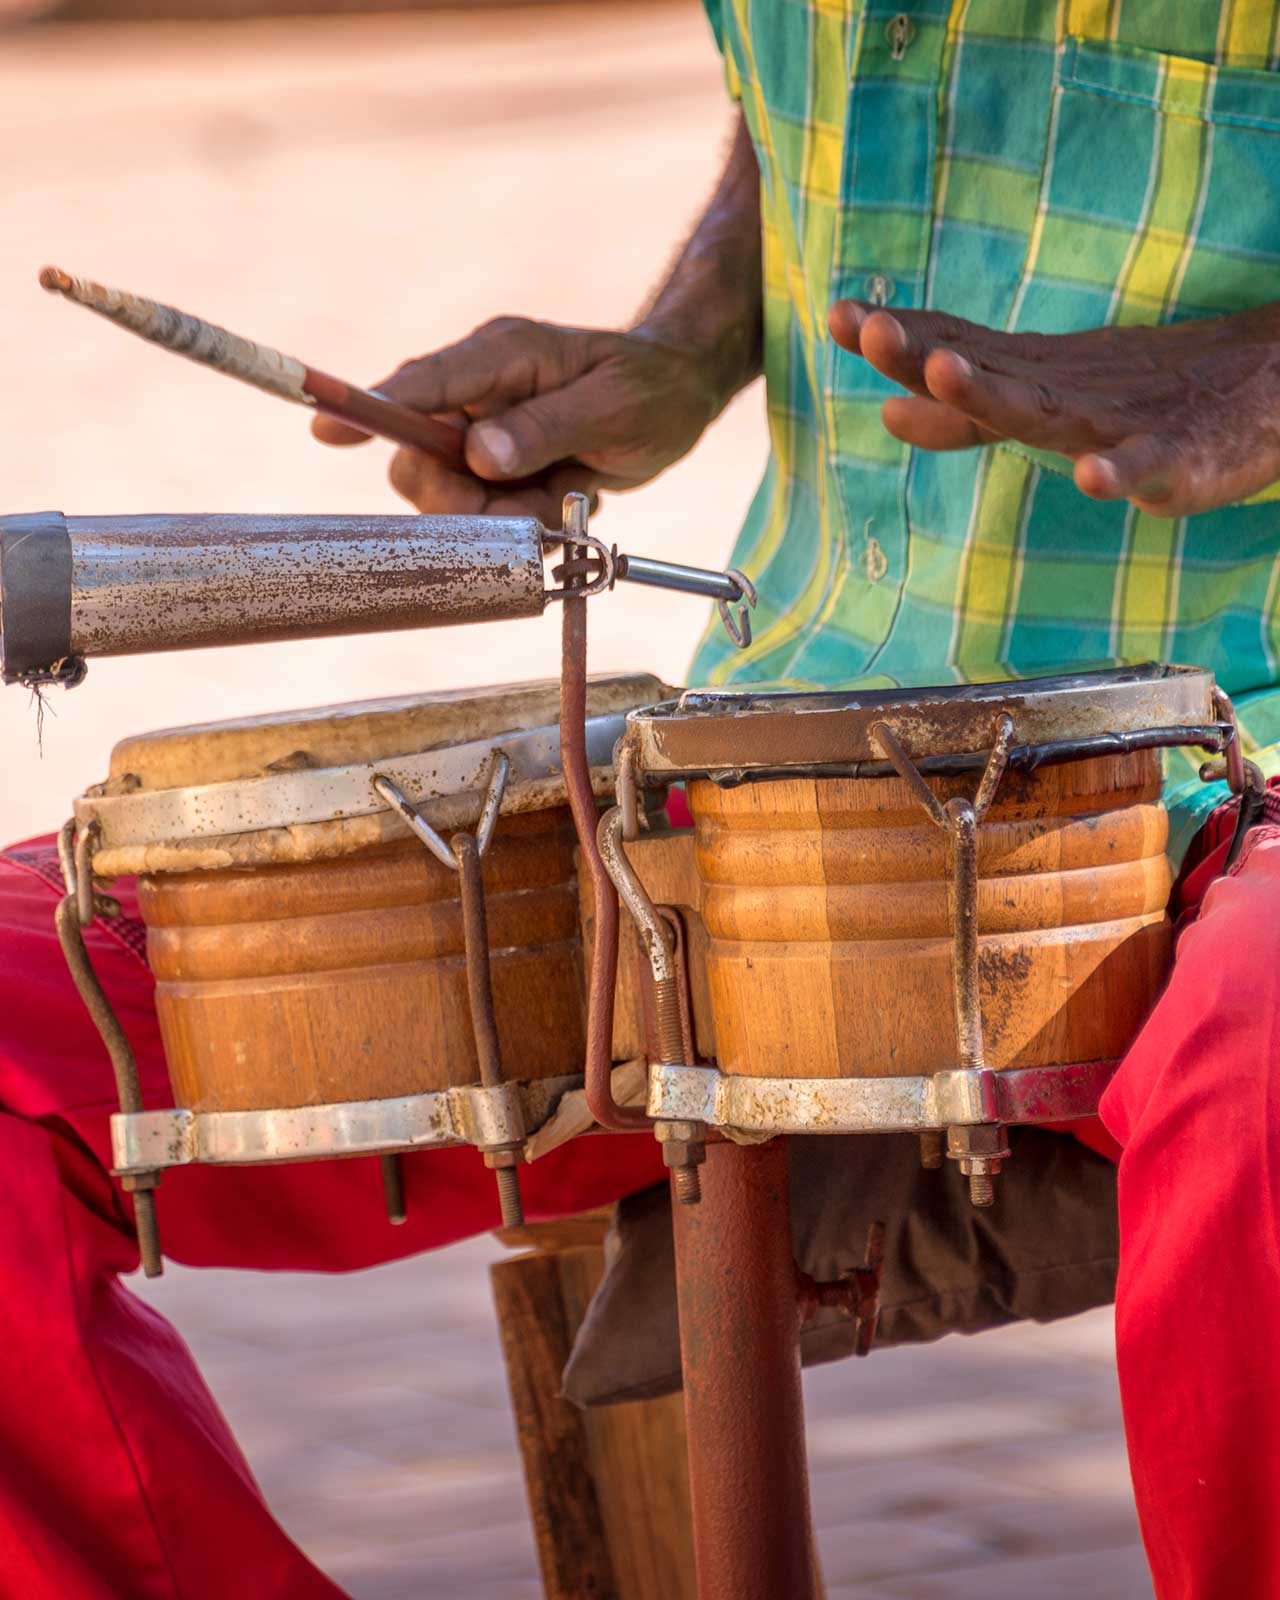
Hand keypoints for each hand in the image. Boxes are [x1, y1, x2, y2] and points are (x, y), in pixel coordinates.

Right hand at [312, 317, 724, 527]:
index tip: (325, 428)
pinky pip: (486, 514)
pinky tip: (565, 495)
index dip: (370, 408)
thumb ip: (545, 429)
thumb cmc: (650, 389)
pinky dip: (525, 520)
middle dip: (464, 500)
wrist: (677, 397)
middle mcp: (478, 392)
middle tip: (527, 504)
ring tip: (564, 491)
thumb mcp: (612, 408)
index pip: (420, 384)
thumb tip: (479, 455)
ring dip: (506, 514)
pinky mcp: (496, 466)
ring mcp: (484, 431)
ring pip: (452, 498)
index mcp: (499, 356)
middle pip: (420, 459)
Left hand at [828, 299, 1279, 516]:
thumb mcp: (1046, 401)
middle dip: (928, 352)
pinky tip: (1093, 478)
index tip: (841, 317)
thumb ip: (967, 416)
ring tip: (948, 372)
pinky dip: (1121, 473)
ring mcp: (1122, 423)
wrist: (1266, 389)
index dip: (900, 338)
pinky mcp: (1182, 460)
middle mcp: (1069, 391)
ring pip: (1051, 413)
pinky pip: (1149, 468)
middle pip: (988, 372)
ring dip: (996, 394)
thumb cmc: (1141, 398)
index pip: (958, 352)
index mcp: (1036, 379)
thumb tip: (888, 411)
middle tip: (873, 331)